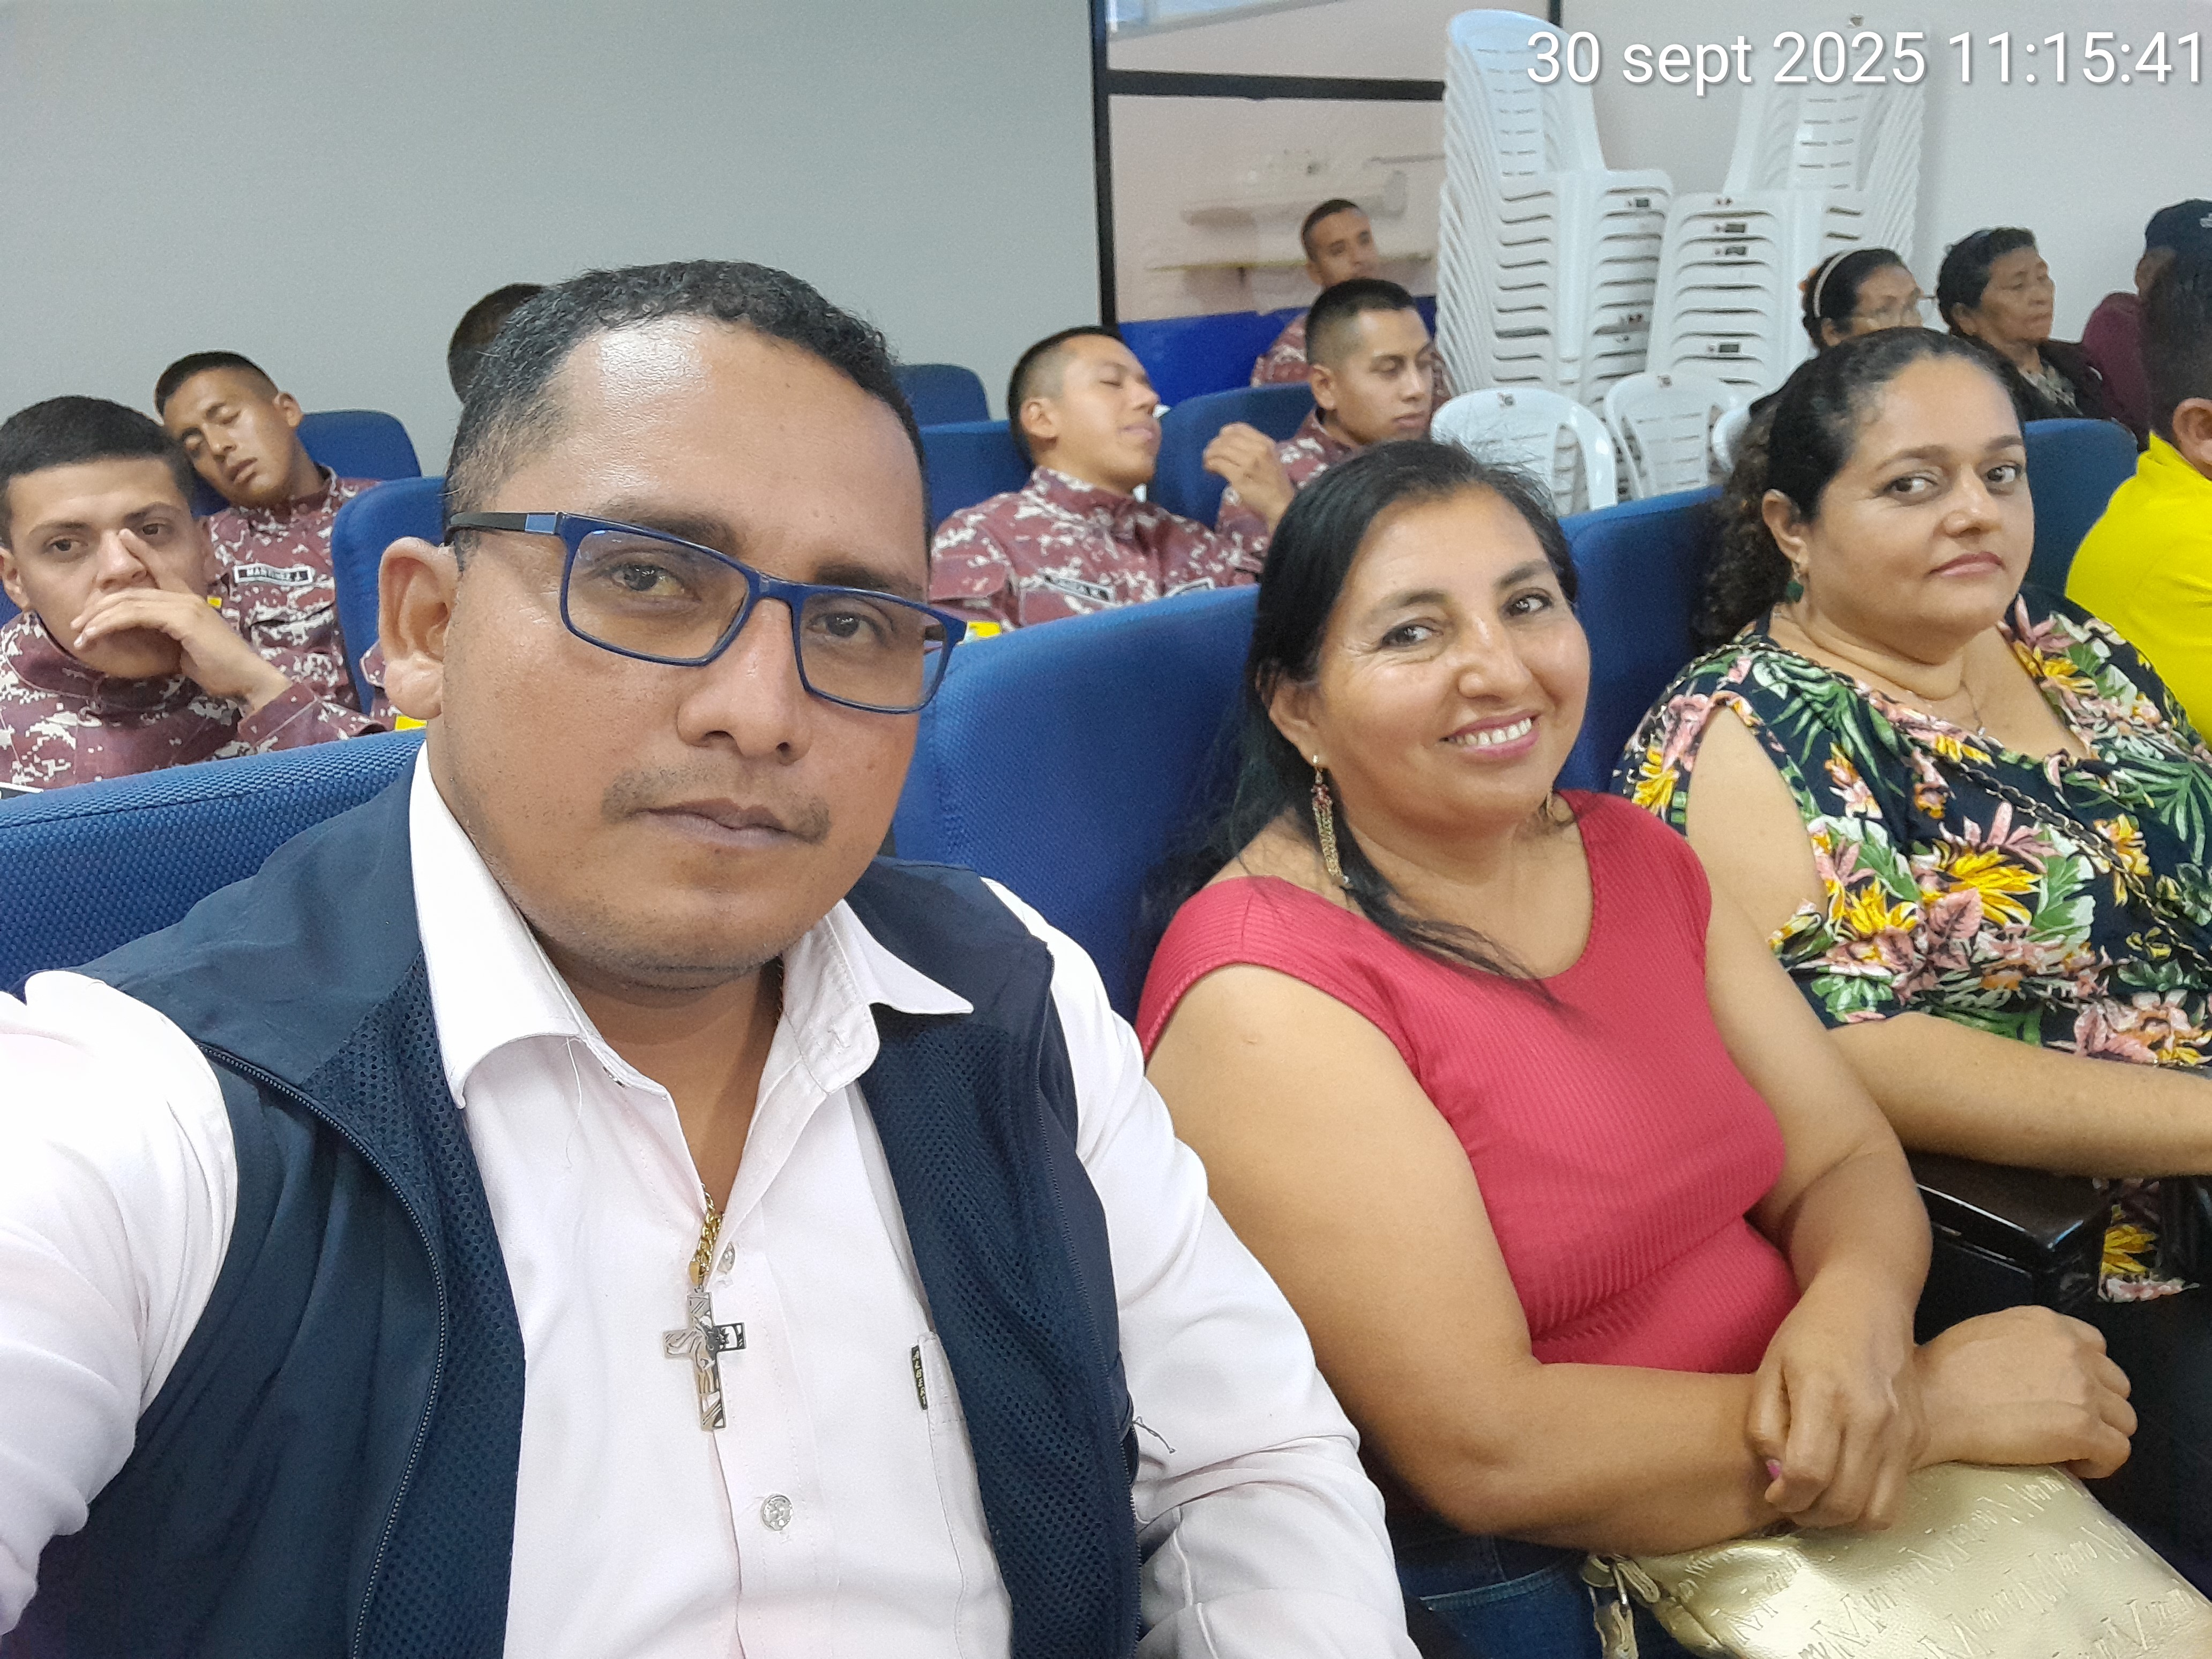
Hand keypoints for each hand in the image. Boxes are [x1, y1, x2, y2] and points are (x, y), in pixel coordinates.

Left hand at [72, 537, 289, 711]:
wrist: (245, 677)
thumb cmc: (220, 668)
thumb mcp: (188, 647)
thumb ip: (170, 634)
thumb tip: (150, 638)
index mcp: (190, 601)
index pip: (162, 569)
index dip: (142, 550)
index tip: (122, 535)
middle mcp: (187, 598)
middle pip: (132, 592)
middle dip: (99, 605)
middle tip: (76, 622)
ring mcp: (185, 606)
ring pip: (129, 603)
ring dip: (98, 618)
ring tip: (79, 633)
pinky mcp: (182, 619)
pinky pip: (136, 616)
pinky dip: (110, 624)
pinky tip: (96, 634)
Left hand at [1202, 423, 1296, 528]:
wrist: (1282, 505)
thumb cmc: (1275, 484)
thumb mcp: (1270, 459)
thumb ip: (1254, 449)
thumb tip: (1229, 444)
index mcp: (1266, 443)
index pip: (1239, 428)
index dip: (1225, 433)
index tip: (1220, 442)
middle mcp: (1258, 450)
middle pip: (1227, 438)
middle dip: (1214, 445)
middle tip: (1209, 455)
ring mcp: (1248, 463)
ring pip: (1220, 449)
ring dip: (1209, 455)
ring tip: (1208, 463)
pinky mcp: (1239, 477)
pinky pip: (1218, 464)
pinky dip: (1210, 465)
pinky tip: (1210, 470)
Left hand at [1748, 1268, 1925, 1529]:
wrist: (1869, 1302)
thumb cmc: (1810, 1333)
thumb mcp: (1768, 1369)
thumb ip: (1763, 1427)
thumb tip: (1777, 1477)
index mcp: (1826, 1395)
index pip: (1807, 1473)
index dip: (1785, 1496)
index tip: (1774, 1491)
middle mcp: (1871, 1418)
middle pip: (1843, 1502)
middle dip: (1809, 1515)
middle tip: (1793, 1502)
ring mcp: (1901, 1432)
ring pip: (1876, 1512)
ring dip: (1842, 1520)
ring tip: (1819, 1500)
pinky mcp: (1918, 1439)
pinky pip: (1897, 1496)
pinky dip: (1869, 1504)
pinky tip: (1847, 1483)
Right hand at [1916, 1304, 2133, 1479]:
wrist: (1930, 1403)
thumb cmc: (1942, 1372)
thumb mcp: (1987, 1333)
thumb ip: (2026, 1343)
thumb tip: (2039, 1369)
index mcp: (2047, 1323)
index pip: (2095, 1348)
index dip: (2085, 1375)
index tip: (2065, 1394)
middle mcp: (2072, 1349)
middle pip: (2117, 1384)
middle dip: (2098, 1406)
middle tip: (2066, 1423)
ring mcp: (2082, 1388)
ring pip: (2124, 1419)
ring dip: (2102, 1434)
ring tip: (2070, 1447)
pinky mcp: (2083, 1428)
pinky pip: (2118, 1450)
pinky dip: (2101, 1462)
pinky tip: (2073, 1464)